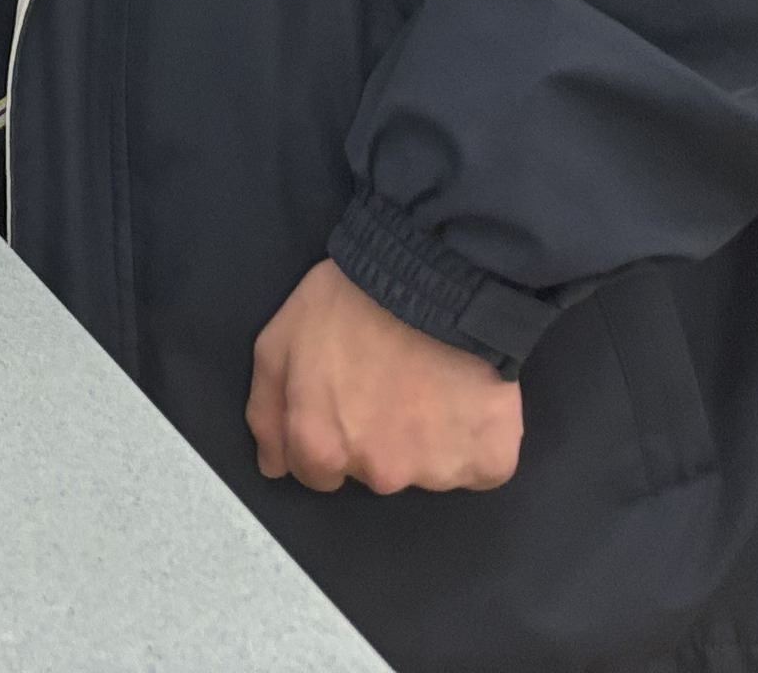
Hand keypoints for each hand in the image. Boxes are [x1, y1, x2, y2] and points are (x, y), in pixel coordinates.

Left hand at [248, 261, 523, 494]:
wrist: (431, 283)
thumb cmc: (345, 307)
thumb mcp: (277, 345)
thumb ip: (267, 413)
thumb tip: (272, 468)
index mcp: (322, 448)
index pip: (317, 474)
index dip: (327, 437)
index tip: (344, 403)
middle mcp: (379, 474)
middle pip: (373, 473)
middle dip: (374, 439)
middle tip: (386, 385)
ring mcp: (438, 473)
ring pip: (427, 471)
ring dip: (426, 440)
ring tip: (428, 384)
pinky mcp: (490, 463)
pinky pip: (481, 468)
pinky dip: (475, 442)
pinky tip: (466, 400)